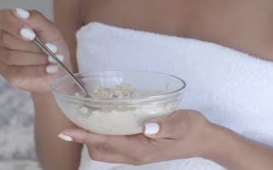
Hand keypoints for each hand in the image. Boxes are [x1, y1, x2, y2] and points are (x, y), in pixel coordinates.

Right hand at [0, 8, 70, 93]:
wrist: (60, 66)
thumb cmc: (53, 44)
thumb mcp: (50, 29)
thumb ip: (35, 19)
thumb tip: (17, 11)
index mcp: (11, 23)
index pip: (1, 17)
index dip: (14, 25)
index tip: (31, 34)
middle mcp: (2, 38)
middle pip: (7, 39)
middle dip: (32, 45)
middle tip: (51, 48)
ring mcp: (1, 56)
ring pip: (12, 56)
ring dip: (36, 59)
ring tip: (52, 60)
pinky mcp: (6, 73)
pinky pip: (17, 72)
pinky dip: (36, 71)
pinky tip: (49, 70)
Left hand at [58, 110, 217, 164]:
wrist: (204, 140)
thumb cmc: (193, 130)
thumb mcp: (182, 124)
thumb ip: (165, 125)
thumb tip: (146, 125)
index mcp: (142, 149)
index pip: (107, 142)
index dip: (85, 136)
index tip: (68, 130)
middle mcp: (136, 154)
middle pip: (100, 151)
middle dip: (84, 138)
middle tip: (72, 120)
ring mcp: (137, 152)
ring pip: (106, 150)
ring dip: (93, 137)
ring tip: (84, 119)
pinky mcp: (141, 147)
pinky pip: (116, 144)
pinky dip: (105, 135)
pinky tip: (106, 120)